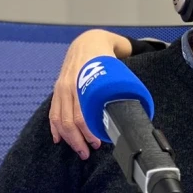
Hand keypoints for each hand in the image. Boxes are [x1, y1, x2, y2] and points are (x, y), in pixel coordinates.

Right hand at [48, 29, 129, 158]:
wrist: (88, 41)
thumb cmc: (105, 55)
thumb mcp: (117, 71)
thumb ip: (126, 84)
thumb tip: (140, 104)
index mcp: (84, 82)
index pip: (82, 114)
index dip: (89, 132)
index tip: (98, 141)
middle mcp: (70, 85)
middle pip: (70, 121)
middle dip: (79, 140)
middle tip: (90, 151)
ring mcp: (61, 87)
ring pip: (60, 119)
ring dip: (69, 138)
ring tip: (80, 149)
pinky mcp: (57, 89)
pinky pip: (52, 112)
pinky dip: (55, 128)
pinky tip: (59, 139)